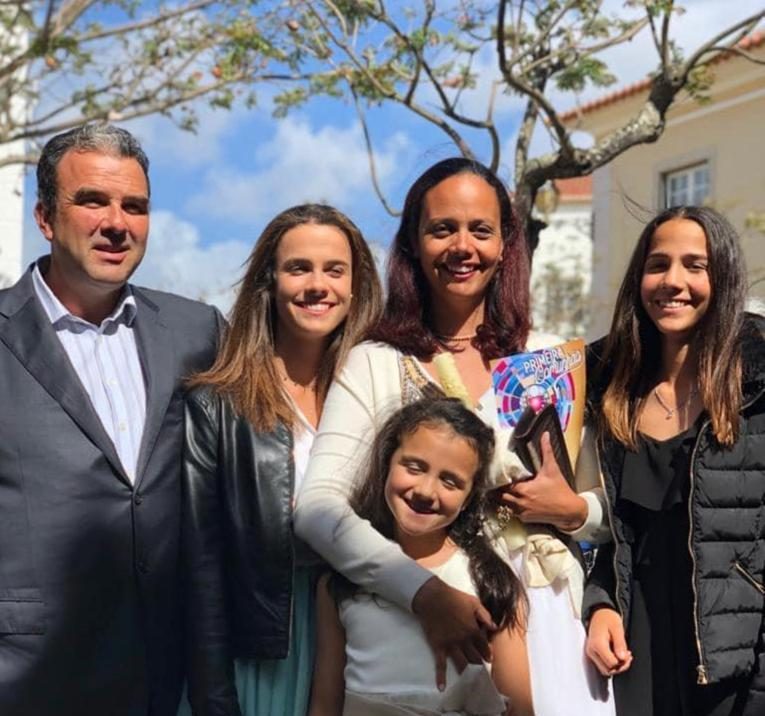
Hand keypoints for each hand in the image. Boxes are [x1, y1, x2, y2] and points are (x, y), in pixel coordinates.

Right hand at [412, 576, 496, 690]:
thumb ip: (485, 616)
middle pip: (475, 657)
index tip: (489, 658)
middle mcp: (464, 640)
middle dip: (480, 666)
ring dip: (467, 673)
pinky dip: (441, 676)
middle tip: (483, 674)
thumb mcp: (473, 602)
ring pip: (462, 663)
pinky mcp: (438, 646)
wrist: (432, 597)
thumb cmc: (453, 597)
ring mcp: (451, 645)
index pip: (484, 646)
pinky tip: (441, 687)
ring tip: (471, 682)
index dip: (488, 653)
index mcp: (473, 629)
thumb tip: (495, 628)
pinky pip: (440, 664)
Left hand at [499, 432, 586, 530]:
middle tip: (502, 482)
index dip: (501, 479)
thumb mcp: (552, 469)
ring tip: (507, 490)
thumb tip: (545, 435)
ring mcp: (521, 512)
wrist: (569, 511)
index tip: (502, 473)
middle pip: (500, 495)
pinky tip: (516, 499)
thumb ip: (546, 451)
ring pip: (505, 504)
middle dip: (500, 489)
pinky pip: (512, 512)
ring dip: (505, 498)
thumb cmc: (560, 490)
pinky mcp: (525, 519)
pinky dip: (512, 506)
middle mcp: (520, 502)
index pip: (504, 484)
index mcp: (524, 489)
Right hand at [585, 607, 632, 675]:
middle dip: (620, 666)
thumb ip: (620, 644)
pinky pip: (603, 665)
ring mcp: (591, 653)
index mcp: (597, 644)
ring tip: (623, 656)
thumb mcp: (617, 628)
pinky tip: (617, 656)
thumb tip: (622, 658)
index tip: (628, 655)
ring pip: (605, 670)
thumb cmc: (607, 618)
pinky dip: (612, 664)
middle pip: (608, 669)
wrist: (599, 613)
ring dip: (616, 666)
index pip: (611, 663)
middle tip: (627, 656)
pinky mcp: (592, 654)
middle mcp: (591, 650)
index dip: (623, 662)